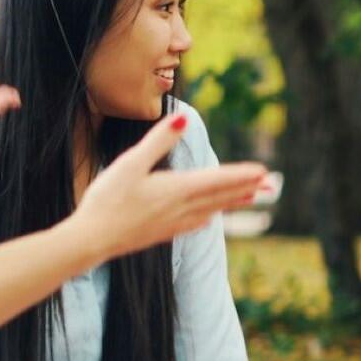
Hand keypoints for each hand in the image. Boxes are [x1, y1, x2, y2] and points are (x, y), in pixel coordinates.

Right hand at [66, 113, 268, 260]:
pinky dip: (208, 217)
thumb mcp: (130, 163)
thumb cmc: (106, 199)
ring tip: (251, 198)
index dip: (241, 174)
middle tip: (270, 185)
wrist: (90, 241)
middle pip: (220, 195)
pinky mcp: (161, 234)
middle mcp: (181, 207)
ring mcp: (172, 223)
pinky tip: (211, 219)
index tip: (263, 171)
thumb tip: (183, 119)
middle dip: (246, 188)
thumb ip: (158, 141)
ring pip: (211, 210)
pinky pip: (193, 224)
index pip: (217, 179)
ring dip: (232, 202)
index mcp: (176, 188)